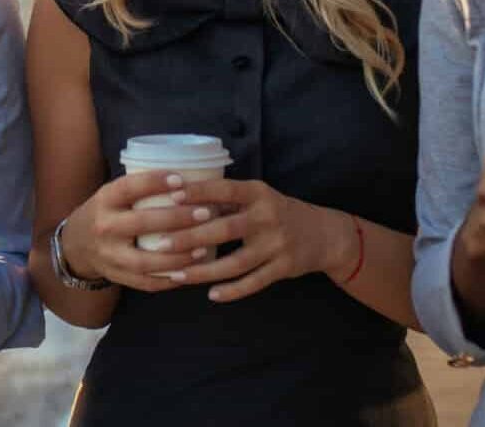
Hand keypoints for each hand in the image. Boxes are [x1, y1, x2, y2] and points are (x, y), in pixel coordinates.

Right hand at [60, 171, 213, 292]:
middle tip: (206, 213)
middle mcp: (104, 227)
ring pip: (145, 260)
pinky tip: (190, 271)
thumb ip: (139, 189)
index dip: (154, 182)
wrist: (75, 246)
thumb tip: (188, 177)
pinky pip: (147, 282)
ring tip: (203, 248)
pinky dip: (170, 279)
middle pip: (142, 223)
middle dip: (177, 219)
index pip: (128, 188)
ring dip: (178, 256)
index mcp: (104, 200)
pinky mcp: (117, 276)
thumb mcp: (112, 195)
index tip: (181, 180)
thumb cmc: (106, 213)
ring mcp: (109, 256)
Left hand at [154, 179, 349, 301]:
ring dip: (204, 271)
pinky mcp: (284, 268)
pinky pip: (254, 282)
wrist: (324, 234)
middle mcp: (268, 217)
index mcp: (258, 193)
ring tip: (176, 276)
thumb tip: (180, 200)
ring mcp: (277, 244)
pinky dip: (232, 290)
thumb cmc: (277, 212)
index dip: (198, 192)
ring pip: (235, 262)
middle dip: (191, 238)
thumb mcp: (258, 197)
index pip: (225, 190)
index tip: (170, 195)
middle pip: (225, 229)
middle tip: (160, 245)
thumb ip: (226, 200)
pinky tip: (211, 295)